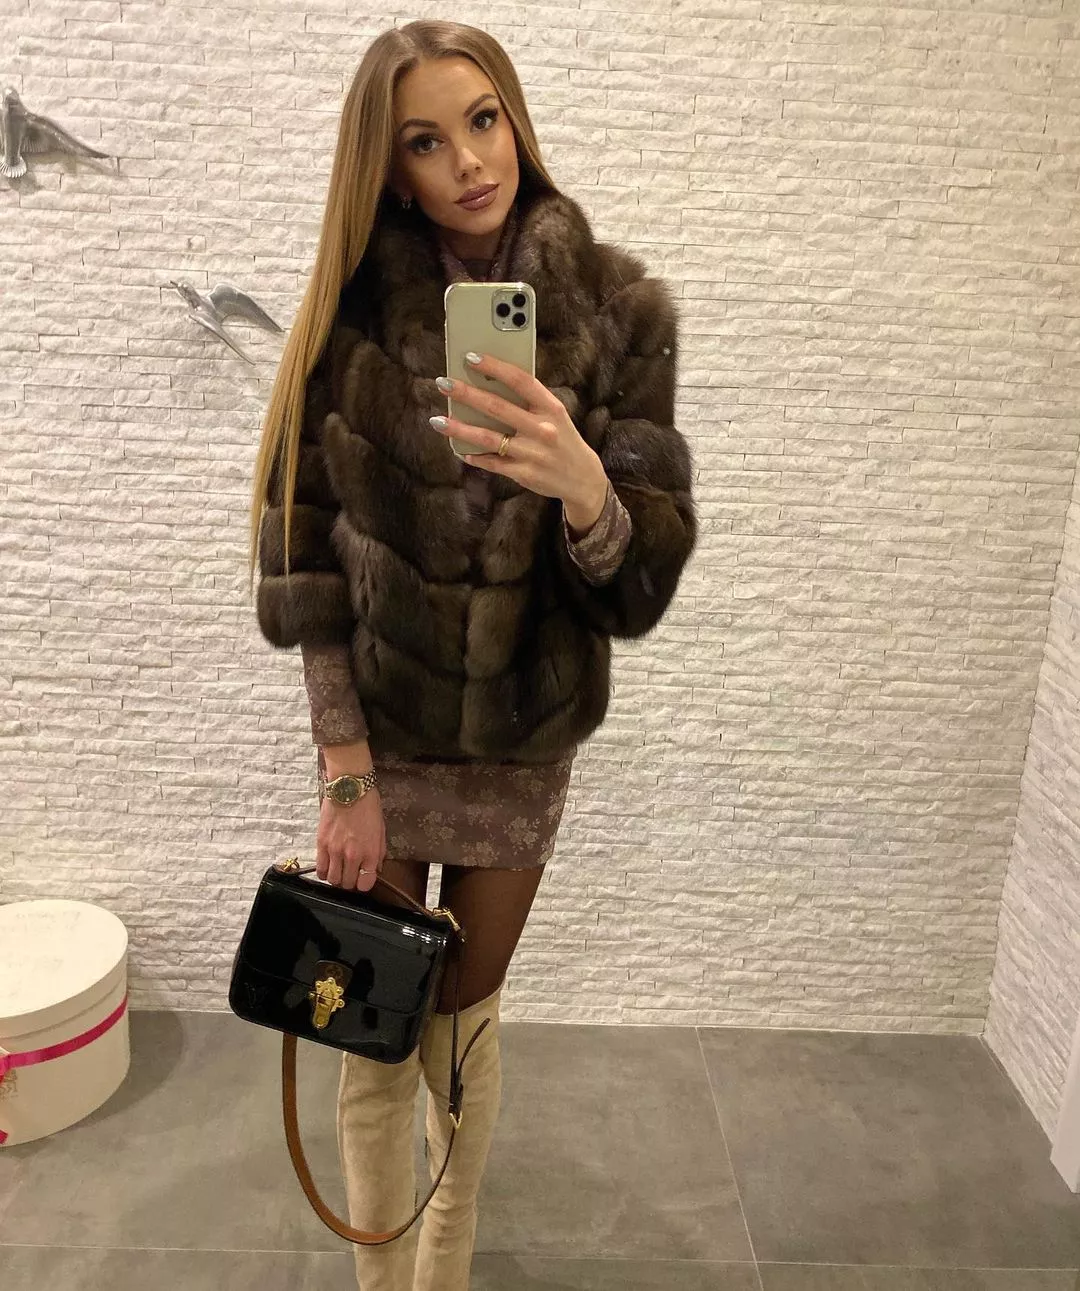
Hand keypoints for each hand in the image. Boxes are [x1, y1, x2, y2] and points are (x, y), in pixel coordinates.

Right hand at [315, 788, 385, 892]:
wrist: (349, 788)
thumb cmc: (368, 805)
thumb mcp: (381, 829)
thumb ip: (379, 851)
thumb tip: (376, 867)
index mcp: (370, 852)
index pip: (365, 884)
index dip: (364, 883)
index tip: (363, 878)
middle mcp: (352, 855)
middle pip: (347, 884)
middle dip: (350, 881)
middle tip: (351, 873)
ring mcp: (335, 851)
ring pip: (332, 880)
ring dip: (336, 878)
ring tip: (339, 869)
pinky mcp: (321, 844)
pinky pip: (320, 869)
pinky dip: (324, 872)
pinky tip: (328, 866)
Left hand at [431, 353, 607, 517]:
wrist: (583, 478)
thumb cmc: (562, 438)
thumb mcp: (554, 414)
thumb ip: (529, 400)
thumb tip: (490, 383)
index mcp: (551, 407)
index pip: (521, 381)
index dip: (495, 367)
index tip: (470, 358)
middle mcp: (542, 429)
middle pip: (498, 408)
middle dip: (467, 394)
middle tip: (444, 383)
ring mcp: (532, 453)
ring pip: (489, 438)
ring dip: (460, 429)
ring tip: (438, 420)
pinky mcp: (524, 474)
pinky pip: (493, 463)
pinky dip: (475, 457)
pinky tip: (461, 450)